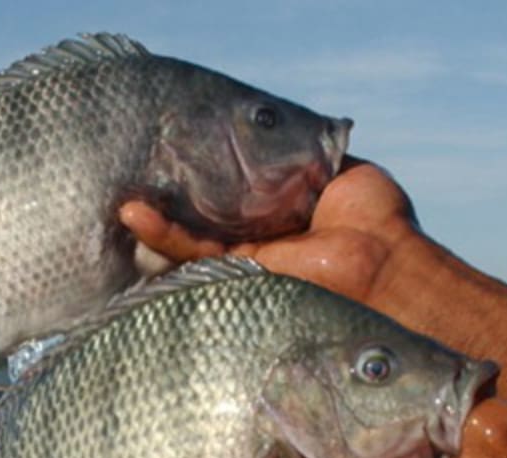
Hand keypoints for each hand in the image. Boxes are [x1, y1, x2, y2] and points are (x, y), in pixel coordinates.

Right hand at [120, 159, 437, 308]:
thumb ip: (302, 156)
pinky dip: (162, 233)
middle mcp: (259, 238)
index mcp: (281, 213)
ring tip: (120, 197)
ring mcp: (245, 261)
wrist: (386, 260)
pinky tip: (133, 213)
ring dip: (152, 219)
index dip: (202, 175)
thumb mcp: (340, 168)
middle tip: (134, 170)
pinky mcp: (239, 275)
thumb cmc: (377, 218)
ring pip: (187, 240)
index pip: (231, 194)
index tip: (174, 150)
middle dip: (167, 198)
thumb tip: (275, 133)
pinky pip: (193, 255)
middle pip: (202, 218)